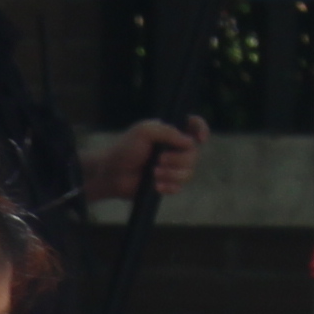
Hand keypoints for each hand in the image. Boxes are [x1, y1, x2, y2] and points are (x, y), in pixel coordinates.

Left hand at [92, 115, 210, 201]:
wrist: (112, 174)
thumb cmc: (125, 149)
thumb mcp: (144, 131)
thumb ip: (167, 132)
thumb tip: (190, 141)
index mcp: (170, 132)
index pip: (194, 126)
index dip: (201, 130)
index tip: (199, 139)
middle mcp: (174, 148)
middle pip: (194, 154)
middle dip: (177, 159)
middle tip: (158, 160)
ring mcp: (172, 167)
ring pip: (188, 173)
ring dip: (172, 174)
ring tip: (153, 173)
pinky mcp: (167, 183)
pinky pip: (179, 187)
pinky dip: (168, 187)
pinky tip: (155, 185)